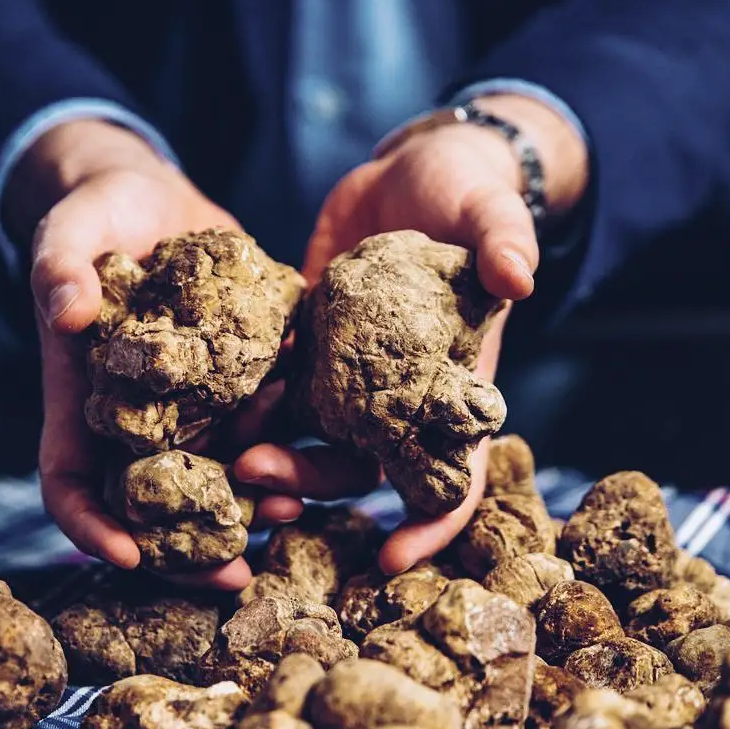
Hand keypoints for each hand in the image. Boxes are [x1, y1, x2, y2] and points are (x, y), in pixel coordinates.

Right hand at [8, 120, 301, 589]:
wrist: (153, 196)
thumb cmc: (94, 216)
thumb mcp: (65, 233)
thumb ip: (59, 270)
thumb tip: (68, 312)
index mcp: (84, 401)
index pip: (71, 483)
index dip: (91, 526)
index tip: (128, 555)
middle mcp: (141, 416)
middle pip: (156, 503)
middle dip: (191, 546)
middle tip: (233, 571)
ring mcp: (195, 400)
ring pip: (220, 470)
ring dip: (254, 499)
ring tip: (290, 512)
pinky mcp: (243, 371)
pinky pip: (268, 417)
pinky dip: (294, 437)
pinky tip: (325, 447)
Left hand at [236, 94, 588, 574]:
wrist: (415, 169)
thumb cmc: (469, 193)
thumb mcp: (491, 208)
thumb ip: (505, 239)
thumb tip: (520, 276)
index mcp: (452, 383)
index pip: (453, 474)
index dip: (430, 522)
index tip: (391, 559)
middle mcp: (397, 392)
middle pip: (358, 466)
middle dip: (311, 485)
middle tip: (258, 478)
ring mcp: (348, 371)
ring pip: (307, 437)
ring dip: (271, 455)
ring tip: (228, 453)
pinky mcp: (307, 339)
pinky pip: (274, 384)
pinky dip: (247, 401)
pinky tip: (209, 403)